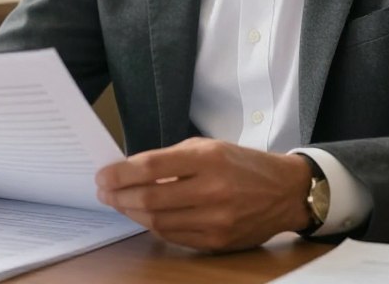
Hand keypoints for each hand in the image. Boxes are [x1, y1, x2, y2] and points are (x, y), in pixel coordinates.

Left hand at [95, 137, 312, 251]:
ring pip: (157, 221)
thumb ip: (171, 159)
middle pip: (150, 199)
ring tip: (120, 203)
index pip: (151, 168)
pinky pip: (173, 236)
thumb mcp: (209, 147)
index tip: (103, 175)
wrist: (285, 192)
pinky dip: (154, 226)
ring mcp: (216, 220)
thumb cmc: (242, 165)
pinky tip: (145, 216)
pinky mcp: (218, 241)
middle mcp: (213, 190)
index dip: (120, 173)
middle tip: (105, 192)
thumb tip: (129, 172)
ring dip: (132, 213)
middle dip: (119, 196)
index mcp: (209, 159)